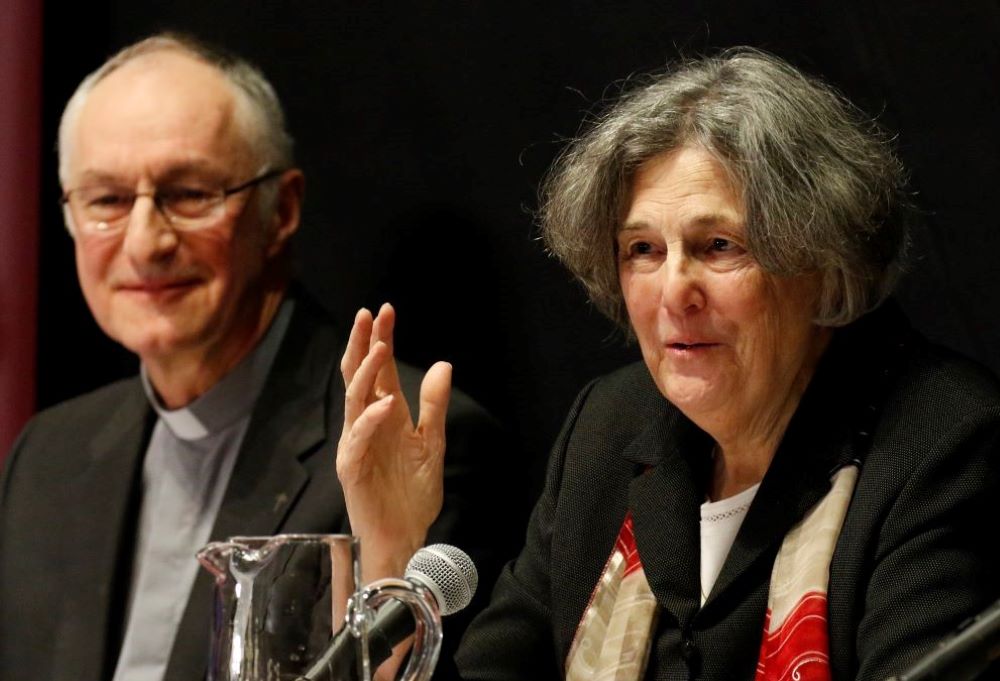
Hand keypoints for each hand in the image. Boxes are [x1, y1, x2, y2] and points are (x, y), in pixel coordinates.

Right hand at [337, 303, 451, 581]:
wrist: (406, 536)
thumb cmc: (413, 494)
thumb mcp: (433, 443)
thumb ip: (434, 405)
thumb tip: (442, 364)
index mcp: (386, 415)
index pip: (379, 370)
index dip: (382, 339)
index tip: (387, 310)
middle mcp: (367, 424)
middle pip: (358, 375)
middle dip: (362, 344)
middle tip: (369, 315)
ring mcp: (357, 444)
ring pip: (354, 400)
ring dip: (367, 373)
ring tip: (380, 348)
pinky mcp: (352, 467)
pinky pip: (359, 438)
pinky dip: (371, 420)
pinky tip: (386, 404)